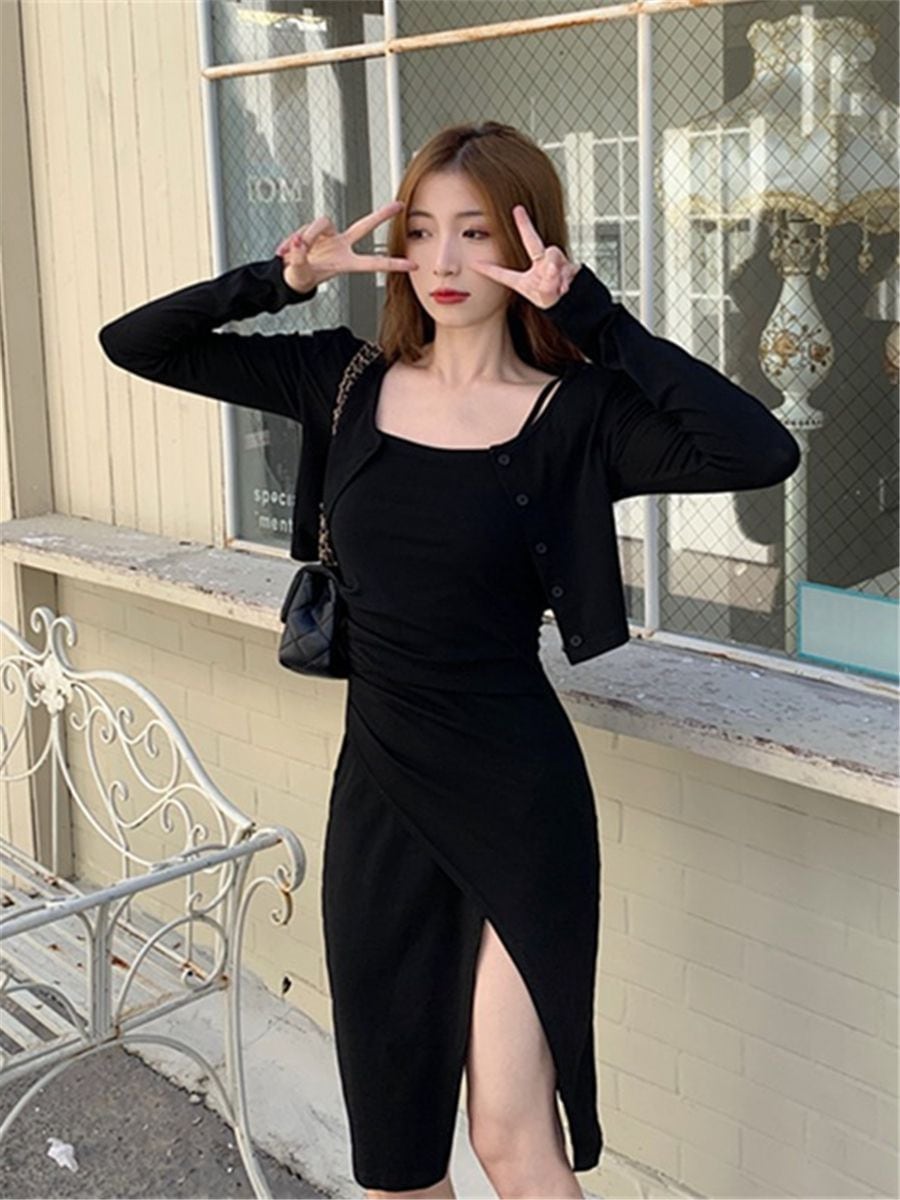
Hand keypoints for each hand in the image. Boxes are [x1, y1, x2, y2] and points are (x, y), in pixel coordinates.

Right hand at [275, 201, 418, 292]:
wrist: (288, 274)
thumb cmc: (299, 278)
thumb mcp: (298, 272)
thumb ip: (299, 257)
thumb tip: (299, 243)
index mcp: (345, 262)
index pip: (373, 262)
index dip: (393, 264)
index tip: (412, 265)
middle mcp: (341, 246)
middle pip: (364, 226)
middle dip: (381, 215)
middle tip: (399, 205)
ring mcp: (330, 237)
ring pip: (320, 224)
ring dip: (305, 237)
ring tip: (290, 251)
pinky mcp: (316, 230)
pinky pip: (306, 228)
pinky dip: (293, 239)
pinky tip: (283, 250)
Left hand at [470, 205, 579, 308]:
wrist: (571, 301)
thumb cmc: (552, 299)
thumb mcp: (545, 296)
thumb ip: (547, 284)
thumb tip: (551, 267)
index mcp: (525, 277)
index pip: (504, 274)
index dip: (489, 269)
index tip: (474, 264)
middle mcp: (539, 265)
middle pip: (531, 241)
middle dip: (524, 224)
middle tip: (518, 211)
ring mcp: (554, 263)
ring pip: (552, 256)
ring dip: (554, 272)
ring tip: (558, 287)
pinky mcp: (568, 264)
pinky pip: (566, 267)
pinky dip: (565, 278)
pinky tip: (565, 287)